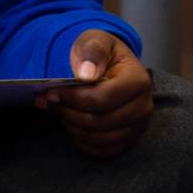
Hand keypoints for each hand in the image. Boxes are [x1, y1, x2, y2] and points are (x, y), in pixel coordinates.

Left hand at [35, 29, 153, 158]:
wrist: (111, 65)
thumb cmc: (101, 53)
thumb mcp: (95, 40)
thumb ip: (92, 52)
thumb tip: (85, 74)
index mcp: (138, 81)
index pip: (102, 99)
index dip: (73, 98)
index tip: (51, 92)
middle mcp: (143, 107)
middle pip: (99, 122)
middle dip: (68, 113)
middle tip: (48, 102)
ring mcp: (138, 127)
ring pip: (99, 139)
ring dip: (73, 127)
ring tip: (59, 111)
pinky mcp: (129, 140)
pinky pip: (103, 151)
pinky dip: (83, 142)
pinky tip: (72, 125)